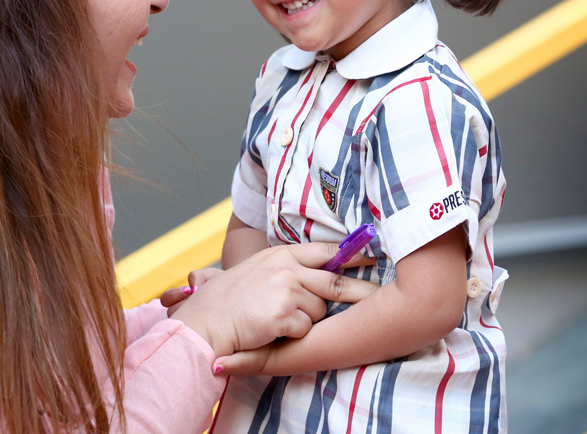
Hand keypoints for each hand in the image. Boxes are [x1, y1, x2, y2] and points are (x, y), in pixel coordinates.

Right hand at [170, 243, 376, 358]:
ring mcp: (286, 290)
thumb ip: (284, 268)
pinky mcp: (284, 314)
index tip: (373, 255)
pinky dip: (293, 334)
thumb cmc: (226, 300)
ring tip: (277, 319)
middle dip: (359, 290)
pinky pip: (305, 328)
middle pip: (334, 281)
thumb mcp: (256, 271)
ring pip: (318, 310)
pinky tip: (272, 330)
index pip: (324, 252)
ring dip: (306, 319)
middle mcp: (285, 268)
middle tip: (379, 294)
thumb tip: (310, 271)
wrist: (206, 322)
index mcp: (279, 255)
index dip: (351, 255)